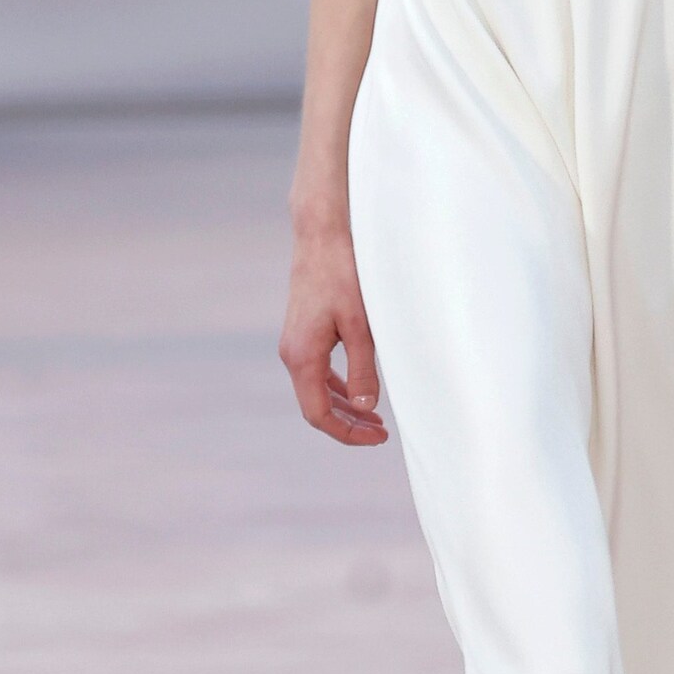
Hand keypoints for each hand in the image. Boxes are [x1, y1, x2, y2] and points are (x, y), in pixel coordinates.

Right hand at [280, 221, 386, 445]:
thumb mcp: (360, 325)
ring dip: (343, 407)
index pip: (318, 414)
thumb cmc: (343, 275)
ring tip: (374, 418)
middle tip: (381, 433)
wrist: (321, 236)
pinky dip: (336, 388)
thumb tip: (366, 408)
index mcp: (302, 357)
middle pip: (315, 407)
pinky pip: (316, 373)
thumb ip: (363, 369)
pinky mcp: (302, 333)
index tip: (377, 437)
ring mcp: (294, 344)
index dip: (347, 433)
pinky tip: (357, 391)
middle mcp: (292, 354)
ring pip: (315, 391)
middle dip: (348, 424)